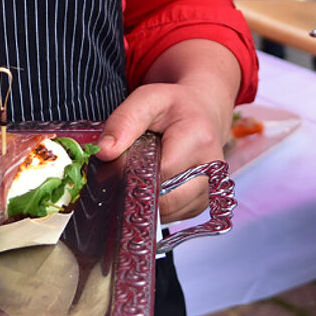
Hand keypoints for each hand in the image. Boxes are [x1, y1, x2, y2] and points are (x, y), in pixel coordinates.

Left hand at [98, 79, 231, 221]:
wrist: (203, 112)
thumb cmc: (175, 107)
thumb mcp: (147, 100)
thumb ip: (123, 122)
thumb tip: (103, 151)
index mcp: (199, 139)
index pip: (160, 173)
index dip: (132, 172)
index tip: (117, 163)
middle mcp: (211, 169)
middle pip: (165, 199)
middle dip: (139, 189)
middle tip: (128, 169)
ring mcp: (209, 190)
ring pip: (167, 212)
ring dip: (148, 197)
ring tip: (146, 171)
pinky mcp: (202, 204)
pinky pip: (172, 216)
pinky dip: (158, 204)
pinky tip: (156, 182)